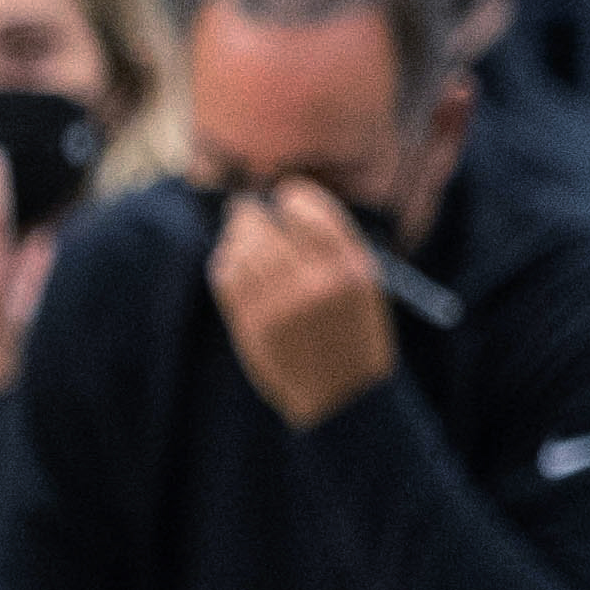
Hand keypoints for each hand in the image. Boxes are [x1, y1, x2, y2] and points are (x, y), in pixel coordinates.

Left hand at [206, 180, 393, 429]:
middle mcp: (316, 282)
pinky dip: (226, 264)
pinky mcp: (253, 323)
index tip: (283, 195)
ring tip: (242, 238)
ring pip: (241, 248)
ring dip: (237, 238)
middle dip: (251, 214)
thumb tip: (283, 202)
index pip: (309, 210)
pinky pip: (226, 276)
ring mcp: (281, 304)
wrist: (343, 394)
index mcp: (352, 268)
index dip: (290, 197)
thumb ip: (329, 248)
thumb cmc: (353, 334)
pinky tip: (234, 266)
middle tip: (244, 209)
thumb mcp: (363, 287)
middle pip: (264, 225)